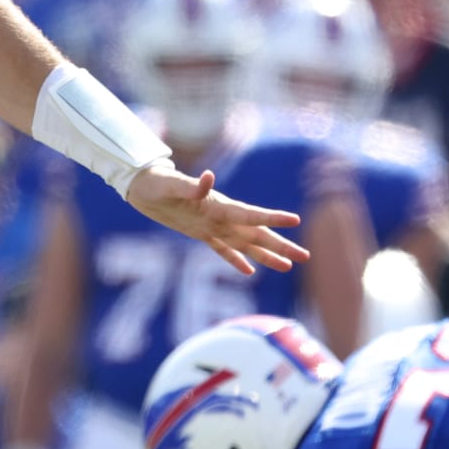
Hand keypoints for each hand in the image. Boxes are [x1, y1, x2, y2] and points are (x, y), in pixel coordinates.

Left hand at [126, 161, 308, 275]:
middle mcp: (220, 216)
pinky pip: (223, 250)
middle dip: (281, 245)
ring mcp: (212, 225)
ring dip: (267, 255)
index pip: (250, 214)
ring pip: (246, 244)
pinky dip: (236, 260)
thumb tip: (208, 177)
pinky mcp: (200, 233)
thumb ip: (191, 185)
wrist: (142, 184)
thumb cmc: (156, 182)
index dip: (272, 219)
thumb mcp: (171, 185)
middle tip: (306, 256)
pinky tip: (250, 271)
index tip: (295, 221)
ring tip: (289, 266)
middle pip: (257, 233)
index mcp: (218, 205)